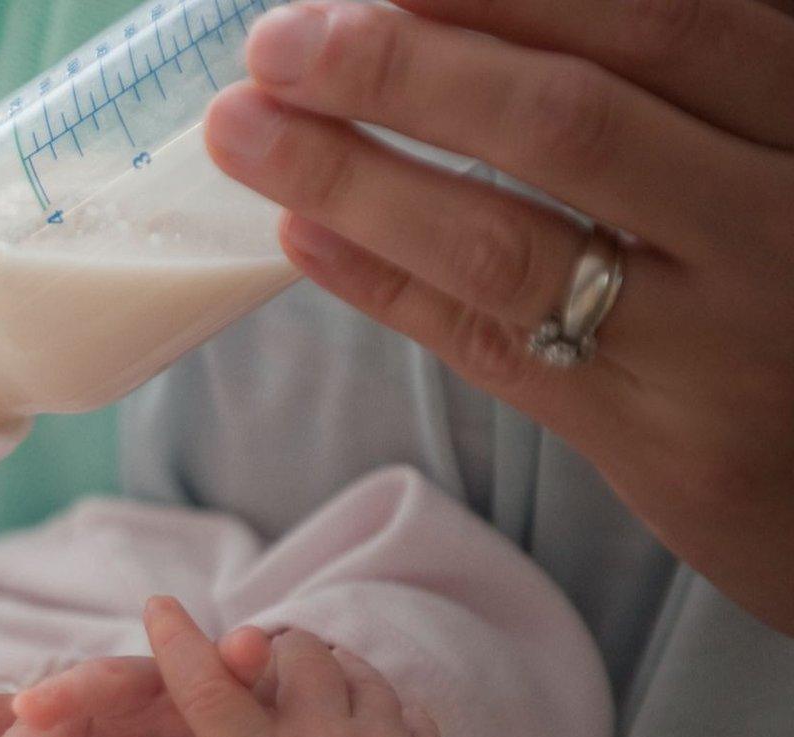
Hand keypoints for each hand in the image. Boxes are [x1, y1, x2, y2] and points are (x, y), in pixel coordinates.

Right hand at [131, 597, 458, 736]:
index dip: (179, 640)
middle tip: (267, 670)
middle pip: (299, 654)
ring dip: (334, 677)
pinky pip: (411, 710)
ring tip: (318, 700)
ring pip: (360, 672)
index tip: (159, 606)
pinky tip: (364, 734)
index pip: (210, 684)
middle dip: (276, 657)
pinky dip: (384, 713)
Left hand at [205, 0, 793, 633]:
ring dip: (356, 179)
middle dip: (403, 69)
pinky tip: (301, 235)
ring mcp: (717, 342)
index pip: (659, 23)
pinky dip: (388, 287)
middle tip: (277, 41)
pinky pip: (494, 350)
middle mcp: (777, 222)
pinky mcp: (660, 443)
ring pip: (510, 246)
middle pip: (568, 122)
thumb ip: (670, 85)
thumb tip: (464, 15)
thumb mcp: (773, 155)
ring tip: (246, 131)